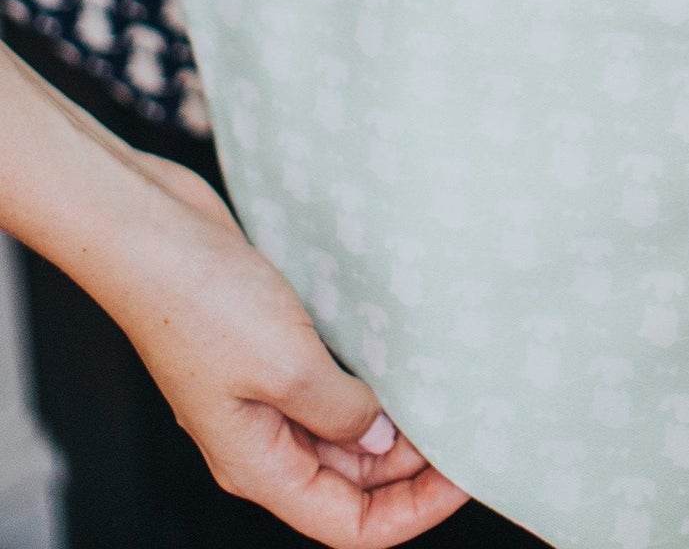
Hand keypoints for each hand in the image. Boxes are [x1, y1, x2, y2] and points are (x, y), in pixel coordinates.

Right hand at [105, 153, 468, 546]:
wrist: (149, 233)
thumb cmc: (201, 302)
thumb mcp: (287, 366)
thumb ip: (342, 411)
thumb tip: (382, 439)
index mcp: (258, 464)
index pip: (348, 524)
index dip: (411, 512)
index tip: (467, 475)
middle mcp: (261, 440)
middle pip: (353, 482)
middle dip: (416, 465)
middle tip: (476, 422)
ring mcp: (263, 393)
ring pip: (346, 432)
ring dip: (398, 419)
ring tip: (453, 390)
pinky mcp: (269, 349)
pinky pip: (332, 383)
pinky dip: (373, 379)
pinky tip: (409, 355)